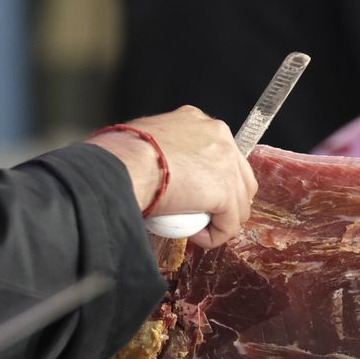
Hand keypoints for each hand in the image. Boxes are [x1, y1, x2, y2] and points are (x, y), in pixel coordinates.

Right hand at [91, 106, 259, 248]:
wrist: (123, 166)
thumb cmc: (119, 155)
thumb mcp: (144, 139)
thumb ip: (159, 150)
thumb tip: (152, 166)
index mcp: (196, 120)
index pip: (217, 151)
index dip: (209, 177)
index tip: (192, 192)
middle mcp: (218, 135)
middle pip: (238, 174)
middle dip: (226, 197)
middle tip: (203, 212)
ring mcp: (226, 163)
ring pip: (239, 201)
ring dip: (222, 218)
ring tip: (198, 227)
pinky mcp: (226, 191)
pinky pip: (229, 223)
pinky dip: (215, 236)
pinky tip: (197, 237)